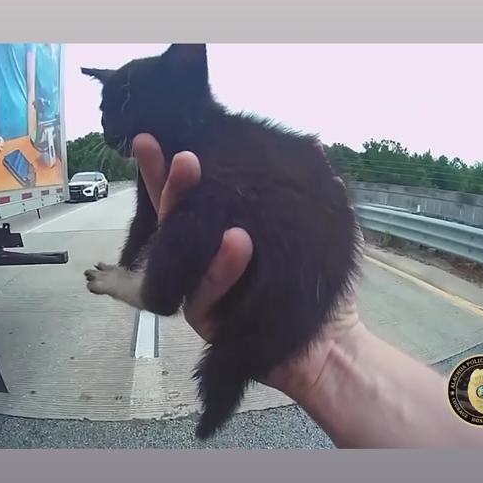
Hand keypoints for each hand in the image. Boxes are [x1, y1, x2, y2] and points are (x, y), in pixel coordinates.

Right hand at [131, 133, 361, 406]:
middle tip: (184, 157)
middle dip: (170, 185)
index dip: (164, 168)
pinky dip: (221, 267)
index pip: (188, 196)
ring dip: (190, 217)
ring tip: (206, 184)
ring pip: (182, 254)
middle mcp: (201, 261)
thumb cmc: (322, 288)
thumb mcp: (319, 231)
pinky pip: (204, 293)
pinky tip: (237, 242)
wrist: (333, 344)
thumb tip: (313, 143)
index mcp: (219, 236)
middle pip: (172, 219)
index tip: (149, 137)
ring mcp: (199, 291)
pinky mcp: (207, 321)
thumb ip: (309, 192)